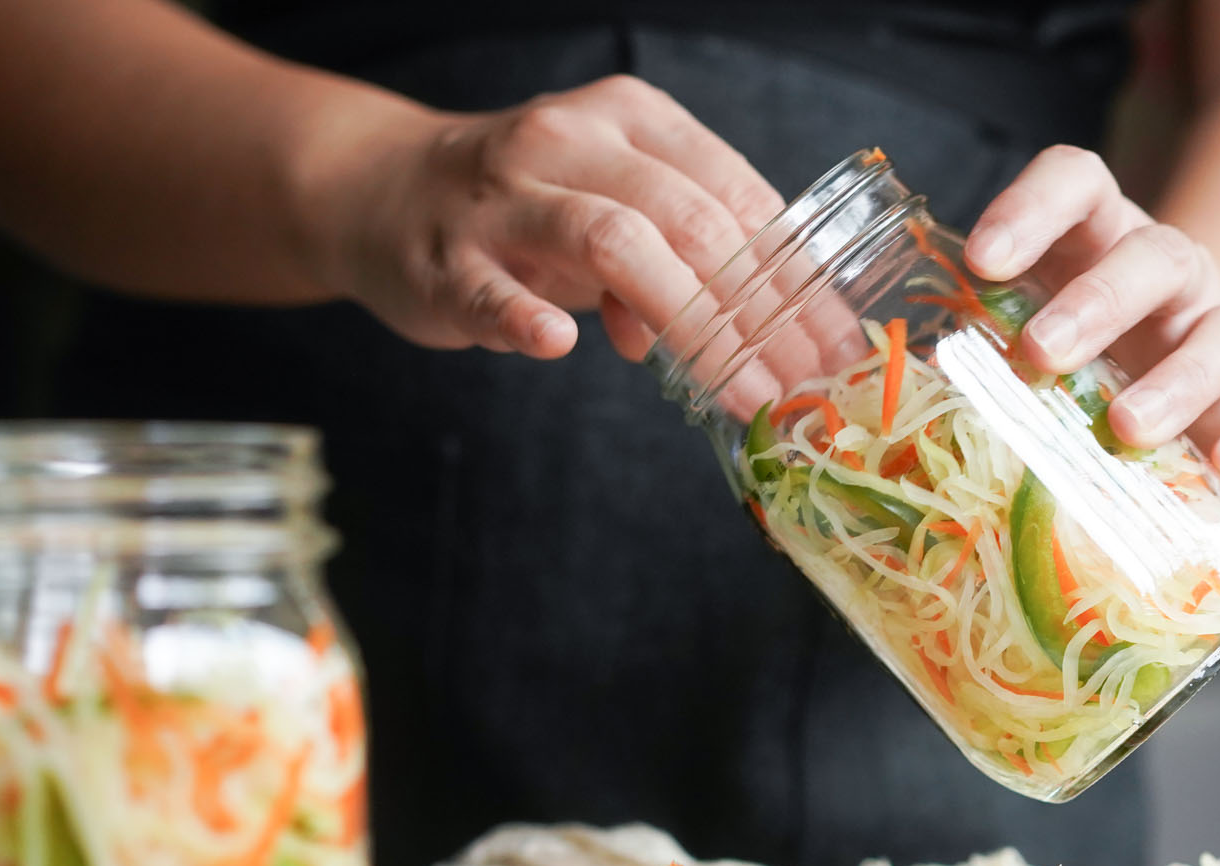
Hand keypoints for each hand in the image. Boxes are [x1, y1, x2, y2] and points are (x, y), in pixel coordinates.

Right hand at [300, 75, 784, 360]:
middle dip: (760, 313)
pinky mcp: (445, 259)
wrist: (381, 189)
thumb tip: (753, 343)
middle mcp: (570, 144)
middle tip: (802, 386)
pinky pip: (491, 289)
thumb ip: (686, 266)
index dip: (798, 279)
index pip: (738, 196)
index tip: (838, 348)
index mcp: (632, 122)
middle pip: (688, 220)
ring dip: (687, 324)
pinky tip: (562, 343)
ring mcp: (502, 200)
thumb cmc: (525, 209)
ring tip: (736, 390)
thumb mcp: (616, 210)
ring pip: (610, 242)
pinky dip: (528, 317)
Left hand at [963, 147, 1219, 485]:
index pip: (1077, 184)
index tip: (983, 261)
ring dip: (1179, 378)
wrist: (1159, 403)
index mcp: (1098, 241)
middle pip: (1152, 256)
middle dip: (1097, 302)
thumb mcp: (1015, 347)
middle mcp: (1170, 276)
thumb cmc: (1068, 374)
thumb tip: (883, 407)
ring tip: (1126, 427)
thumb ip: (972, 354)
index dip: (1032, 208)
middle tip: (1043, 354)